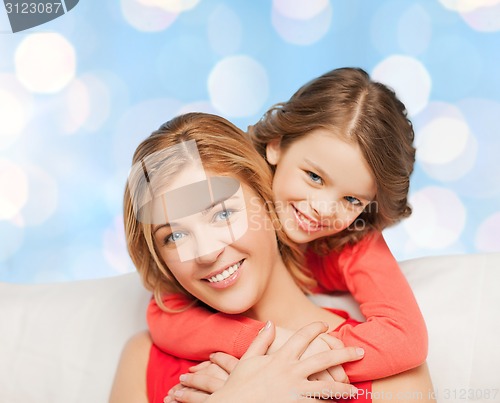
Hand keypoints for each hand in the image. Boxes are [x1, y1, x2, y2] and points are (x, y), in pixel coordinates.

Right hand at [166, 321, 363, 402]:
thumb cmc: (238, 386)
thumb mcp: (247, 360)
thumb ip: (261, 340)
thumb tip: (272, 323)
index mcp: (280, 358)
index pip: (302, 337)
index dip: (315, 329)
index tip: (324, 326)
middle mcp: (290, 372)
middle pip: (323, 359)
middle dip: (344, 354)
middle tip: (359, 352)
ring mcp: (295, 392)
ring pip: (326, 388)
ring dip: (342, 388)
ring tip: (354, 389)